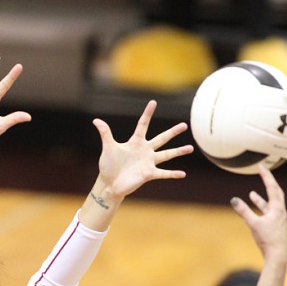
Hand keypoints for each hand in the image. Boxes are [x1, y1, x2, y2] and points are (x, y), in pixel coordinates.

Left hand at [79, 101, 191, 229]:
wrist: (109, 183)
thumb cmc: (108, 165)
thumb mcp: (108, 147)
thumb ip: (105, 133)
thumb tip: (96, 120)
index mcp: (135, 142)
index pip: (143, 124)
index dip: (147, 114)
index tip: (153, 102)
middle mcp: (144, 150)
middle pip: (161, 138)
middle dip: (172, 132)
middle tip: (184, 125)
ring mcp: (148, 162)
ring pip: (167, 155)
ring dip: (178, 152)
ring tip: (191, 148)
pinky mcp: (149, 174)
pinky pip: (163, 173)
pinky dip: (172, 174)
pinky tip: (182, 174)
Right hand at [229, 166, 286, 262]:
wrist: (277, 255)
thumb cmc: (267, 239)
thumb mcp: (253, 223)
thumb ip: (243, 211)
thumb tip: (233, 200)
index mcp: (277, 208)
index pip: (272, 187)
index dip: (266, 176)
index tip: (261, 166)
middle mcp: (280, 212)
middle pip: (276, 193)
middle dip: (269, 182)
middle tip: (263, 173)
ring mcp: (278, 219)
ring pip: (270, 204)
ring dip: (261, 198)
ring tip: (252, 193)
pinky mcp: (274, 225)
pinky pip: (267, 212)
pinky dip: (260, 208)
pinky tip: (253, 211)